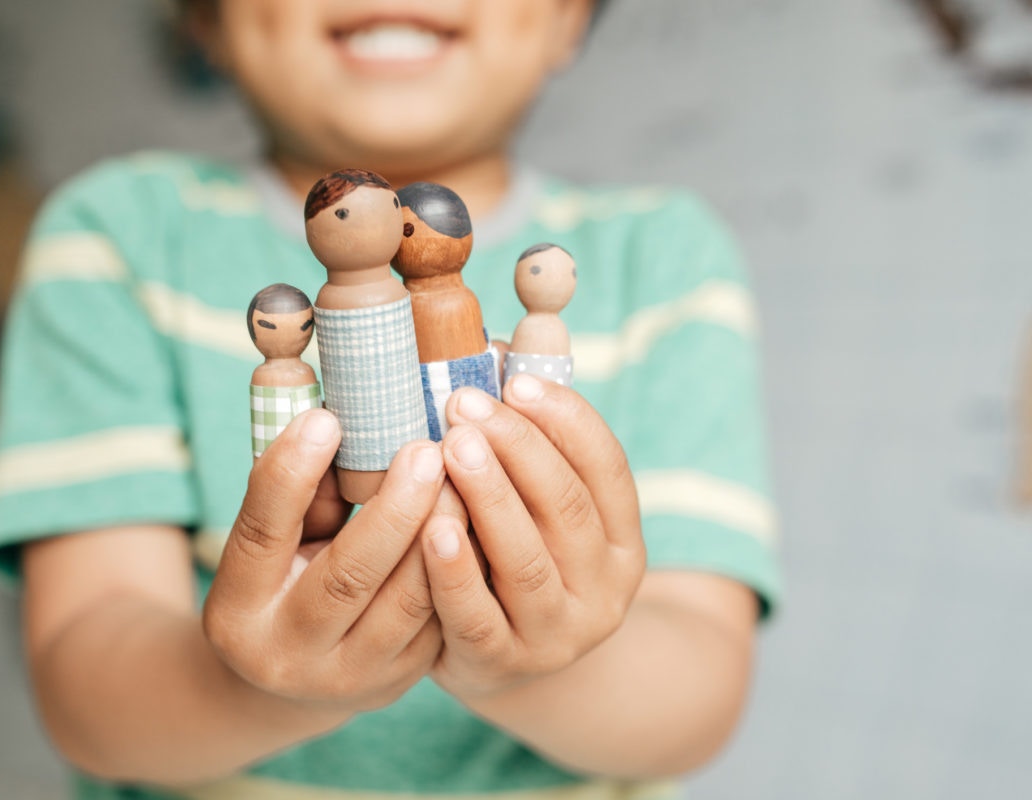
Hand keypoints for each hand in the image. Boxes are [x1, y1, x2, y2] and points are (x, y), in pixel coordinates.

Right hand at [203, 408, 446, 714]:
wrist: (292, 678)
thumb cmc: (280, 579)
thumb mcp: (271, 541)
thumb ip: (298, 490)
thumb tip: (334, 416)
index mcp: (237, 607)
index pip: (262, 531)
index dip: (292, 472)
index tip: (328, 417)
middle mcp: (286, 652)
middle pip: (349, 575)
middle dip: (395, 508)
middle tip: (427, 449)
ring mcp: (348, 677)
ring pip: (409, 601)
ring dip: (443, 531)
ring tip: (463, 474)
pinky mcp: (400, 680)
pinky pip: (441, 617)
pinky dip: (463, 562)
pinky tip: (478, 516)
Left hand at [422, 375, 645, 697]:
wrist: (508, 663)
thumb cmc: (515, 557)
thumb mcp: (539, 504)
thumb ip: (535, 435)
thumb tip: (513, 334)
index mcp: (624, 540)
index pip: (607, 468)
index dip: (565, 418)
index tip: (516, 377)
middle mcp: (604, 589)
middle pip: (565, 506)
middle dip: (516, 447)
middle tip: (463, 403)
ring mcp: (557, 633)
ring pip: (526, 558)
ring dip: (488, 496)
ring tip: (449, 447)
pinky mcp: (502, 663)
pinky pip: (476, 613)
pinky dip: (454, 567)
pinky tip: (430, 524)